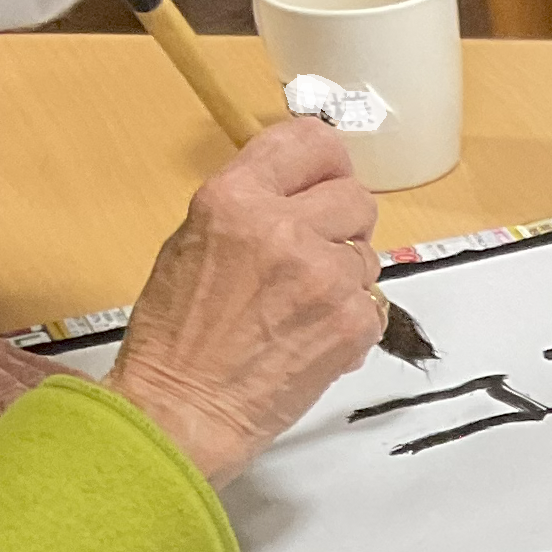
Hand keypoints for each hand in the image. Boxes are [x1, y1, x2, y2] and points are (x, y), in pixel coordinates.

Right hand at [109, 117, 383, 484]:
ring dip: (345, 277)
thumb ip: (249, 208)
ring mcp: (323, 276)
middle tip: (314, 256)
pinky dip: (350, 322)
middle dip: (342, 224)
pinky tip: (310, 338)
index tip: (328, 177)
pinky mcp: (351, 322)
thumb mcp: (193, 242)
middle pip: (355, 197)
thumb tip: (298, 194)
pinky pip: (374, 304)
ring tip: (299, 308)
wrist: (184, 410)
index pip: (311, 141)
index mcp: (236, 198)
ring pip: (367, 255)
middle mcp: (283, 228)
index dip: (327, 161)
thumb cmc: (177, 340)